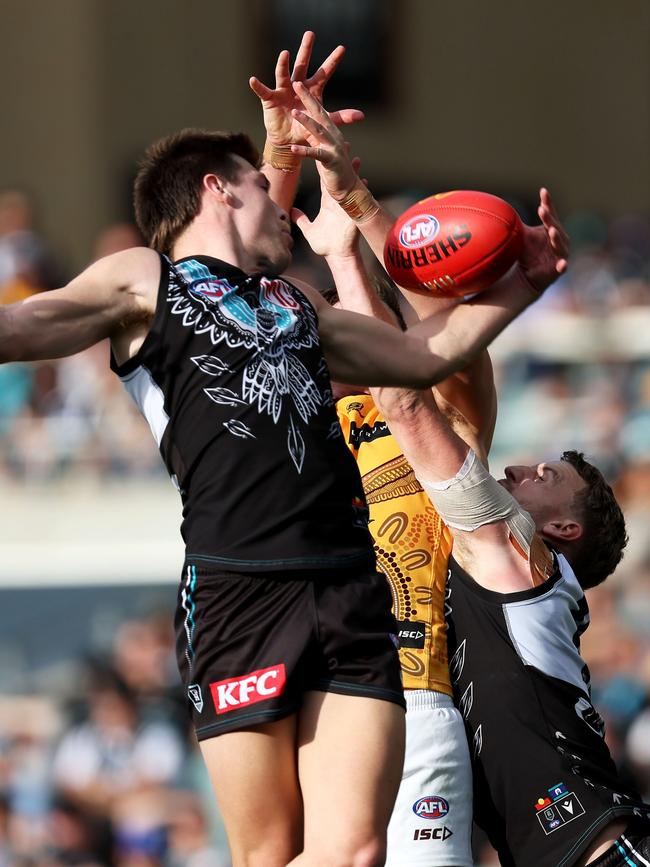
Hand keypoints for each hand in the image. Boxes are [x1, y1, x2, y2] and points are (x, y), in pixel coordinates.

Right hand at [249, 31, 363, 146]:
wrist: (289, 141)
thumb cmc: (306, 128)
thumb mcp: (324, 122)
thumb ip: (341, 117)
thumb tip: (361, 116)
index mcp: (312, 90)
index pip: (324, 72)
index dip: (333, 61)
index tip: (343, 48)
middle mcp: (297, 85)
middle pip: (303, 64)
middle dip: (306, 49)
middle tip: (310, 34)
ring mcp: (283, 89)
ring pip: (283, 73)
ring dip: (283, 64)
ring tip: (285, 54)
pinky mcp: (271, 98)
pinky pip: (263, 90)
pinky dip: (258, 86)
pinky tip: (253, 80)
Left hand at [289, 82, 359, 199]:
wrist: (349, 190)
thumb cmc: (337, 173)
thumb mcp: (326, 154)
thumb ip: (320, 144)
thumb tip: (322, 139)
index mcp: (331, 133)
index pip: (319, 111)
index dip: (308, 97)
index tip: (298, 83)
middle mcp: (334, 136)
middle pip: (319, 114)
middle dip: (307, 98)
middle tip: (296, 84)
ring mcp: (333, 147)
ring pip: (318, 131)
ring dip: (306, 121)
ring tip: (294, 112)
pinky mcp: (331, 160)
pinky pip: (316, 154)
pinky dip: (304, 151)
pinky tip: (293, 148)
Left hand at [293, 158, 361, 258]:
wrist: (339, 257)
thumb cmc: (326, 246)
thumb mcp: (309, 230)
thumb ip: (300, 219)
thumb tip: (290, 211)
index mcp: (328, 202)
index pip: (325, 179)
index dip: (324, 164)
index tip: (322, 150)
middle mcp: (338, 201)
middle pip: (338, 176)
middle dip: (340, 161)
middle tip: (341, 145)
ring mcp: (346, 207)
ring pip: (349, 184)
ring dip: (352, 171)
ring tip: (354, 156)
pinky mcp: (352, 214)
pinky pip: (357, 199)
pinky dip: (360, 189)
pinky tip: (364, 178)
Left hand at [518, 188, 569, 292]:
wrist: (526, 276)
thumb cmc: (526, 252)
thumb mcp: (521, 235)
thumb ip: (515, 223)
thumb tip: (498, 205)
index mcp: (550, 229)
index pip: (550, 213)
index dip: (548, 203)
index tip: (543, 191)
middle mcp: (559, 239)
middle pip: (555, 226)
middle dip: (549, 218)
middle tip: (542, 209)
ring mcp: (560, 254)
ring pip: (560, 245)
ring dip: (556, 237)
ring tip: (551, 230)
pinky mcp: (558, 269)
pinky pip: (562, 267)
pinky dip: (562, 265)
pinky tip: (562, 264)